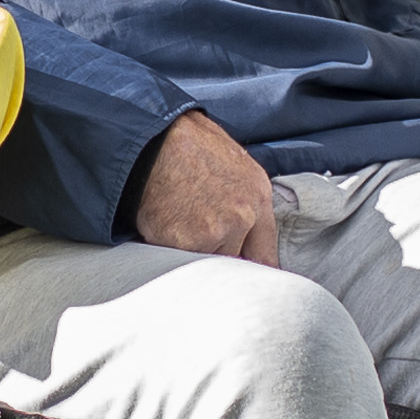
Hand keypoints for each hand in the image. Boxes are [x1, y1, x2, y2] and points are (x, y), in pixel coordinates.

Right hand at [131, 110, 279, 264]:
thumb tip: (256, 255)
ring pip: (203, 262)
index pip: (265, 257)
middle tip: (198, 226)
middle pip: (231, 262)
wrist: (154, 137)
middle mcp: (239, 218)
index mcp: (258, 199)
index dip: (253, 271)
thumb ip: (252, 211)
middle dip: (216, 253)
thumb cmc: (193, 148)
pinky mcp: (177, 240)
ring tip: (181, 215)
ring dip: (191, 250)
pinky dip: (167, 244)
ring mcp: (209, 232)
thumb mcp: (240, 170)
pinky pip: (174, 258)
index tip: (246, 280)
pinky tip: (165, 217)